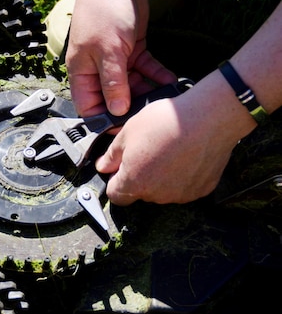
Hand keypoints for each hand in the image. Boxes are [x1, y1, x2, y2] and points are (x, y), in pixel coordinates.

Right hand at [65, 0, 175, 117]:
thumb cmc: (102, 11)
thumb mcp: (109, 51)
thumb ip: (114, 83)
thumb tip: (116, 110)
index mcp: (82, 72)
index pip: (89, 107)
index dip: (104, 119)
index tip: (123, 126)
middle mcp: (97, 69)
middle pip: (113, 98)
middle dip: (131, 105)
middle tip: (149, 111)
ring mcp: (115, 60)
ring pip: (132, 85)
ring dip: (147, 91)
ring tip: (163, 96)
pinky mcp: (131, 50)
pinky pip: (144, 69)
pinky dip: (156, 75)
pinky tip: (169, 80)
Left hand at [94, 95, 241, 204]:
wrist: (210, 117)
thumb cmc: (167, 121)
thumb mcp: (128, 132)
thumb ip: (112, 156)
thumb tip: (103, 167)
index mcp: (135, 182)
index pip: (116, 196)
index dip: (115, 182)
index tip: (119, 168)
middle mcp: (158, 195)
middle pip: (140, 192)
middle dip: (138, 176)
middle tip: (146, 151)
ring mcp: (181, 194)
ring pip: (162, 190)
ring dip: (160, 177)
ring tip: (167, 150)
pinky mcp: (201, 190)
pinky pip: (184, 187)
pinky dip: (181, 176)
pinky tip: (185, 155)